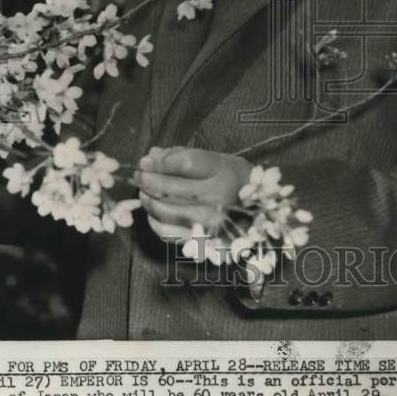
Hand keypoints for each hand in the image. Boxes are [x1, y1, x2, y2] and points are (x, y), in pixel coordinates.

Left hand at [137, 146, 251, 243]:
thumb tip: (151, 156)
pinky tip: (154, 211)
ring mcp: (208, 222)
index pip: (184, 163)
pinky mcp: (202, 240)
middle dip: (147, 179)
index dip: (160, 162)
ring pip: (164, 210)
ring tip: (144, 191)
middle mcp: (217, 198)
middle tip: (140, 175)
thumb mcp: (216, 159)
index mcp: (222, 172)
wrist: (257, 211)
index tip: (146, 160)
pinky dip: (154, 220)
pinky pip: (167, 232)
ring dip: (148, 199)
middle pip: (169, 188)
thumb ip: (182, 155)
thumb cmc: (232, 179)